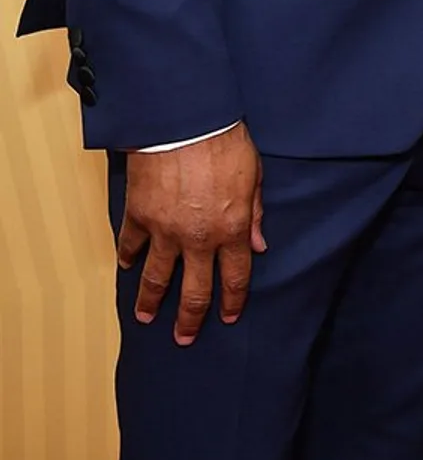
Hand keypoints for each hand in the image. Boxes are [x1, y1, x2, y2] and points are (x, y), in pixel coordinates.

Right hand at [117, 124, 265, 344]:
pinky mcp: (139, 215)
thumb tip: (259, 244)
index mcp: (232, 229)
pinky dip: (127, 256)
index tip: (226, 318)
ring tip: (146, 318)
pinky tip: (126, 266)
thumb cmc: (224, 141)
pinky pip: (130, 243)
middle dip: (190, 319)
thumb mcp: (254, 175)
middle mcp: (199, 239)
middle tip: (184, 338)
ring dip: (151, 301)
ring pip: (157, 277)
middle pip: (195, 291)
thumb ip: (256, 212)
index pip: (235, 277)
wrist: (184, 121)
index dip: (231, 301)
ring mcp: (165, 230)